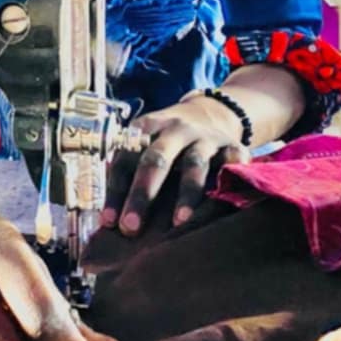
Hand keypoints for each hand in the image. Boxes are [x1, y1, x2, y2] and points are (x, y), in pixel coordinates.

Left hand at [102, 95, 248, 235]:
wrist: (209, 113)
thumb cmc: (168, 145)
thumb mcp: (147, 146)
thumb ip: (131, 175)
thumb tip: (108, 223)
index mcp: (146, 128)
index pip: (126, 158)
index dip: (115, 190)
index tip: (108, 222)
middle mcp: (175, 130)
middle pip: (156, 159)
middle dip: (142, 193)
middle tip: (131, 227)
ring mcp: (205, 137)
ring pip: (194, 164)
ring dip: (186, 194)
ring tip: (179, 222)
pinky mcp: (233, 146)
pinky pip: (232, 163)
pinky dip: (230, 180)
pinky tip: (225, 202)